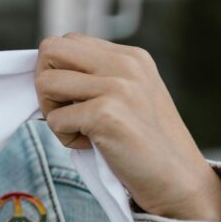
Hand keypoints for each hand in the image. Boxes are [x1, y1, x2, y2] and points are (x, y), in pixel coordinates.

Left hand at [36, 33, 220, 221]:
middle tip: (65, 109)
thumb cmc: (143, 141)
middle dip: (45, 82)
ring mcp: (117, 87)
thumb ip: (96, 75)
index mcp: (130, 56)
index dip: (57, 70)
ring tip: (80, 129)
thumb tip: (43, 72)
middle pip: (50, 50)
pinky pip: (54, 119)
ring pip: (45, 83)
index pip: (67, 41)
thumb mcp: (128, 93)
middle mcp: (125, 64)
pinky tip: (92, 145)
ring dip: (52, 112)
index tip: (72, 97)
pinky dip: (64, 138)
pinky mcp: (106, 114)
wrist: (177, 179)